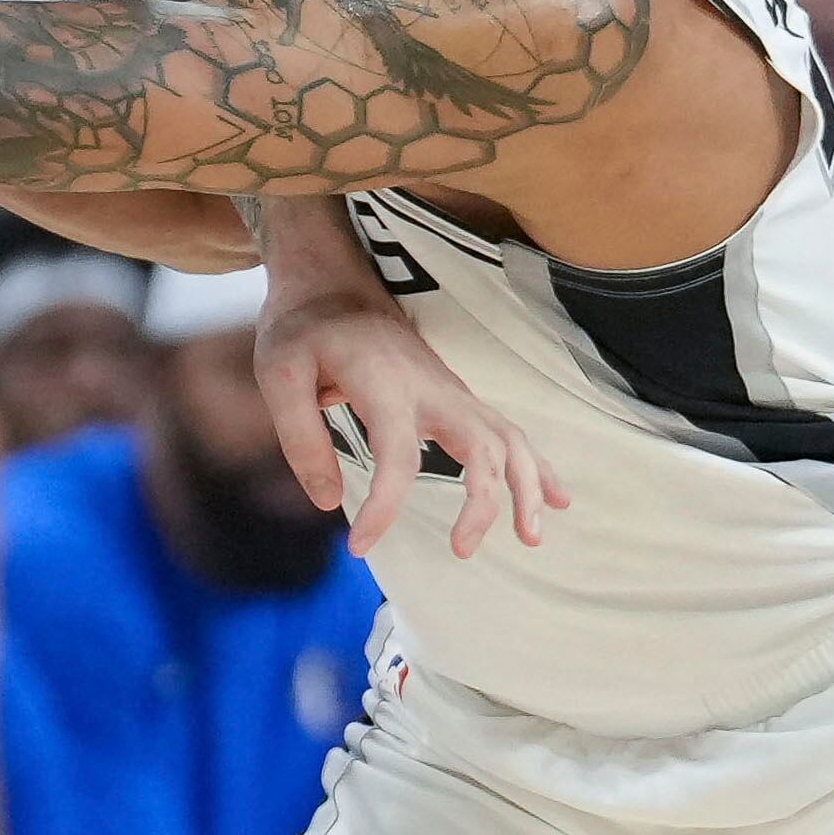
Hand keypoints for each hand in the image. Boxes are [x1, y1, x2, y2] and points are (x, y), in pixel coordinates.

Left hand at [255, 269, 565, 559]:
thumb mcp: (278, 373)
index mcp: (384, 383)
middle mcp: (431, 387)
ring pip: (508, 438)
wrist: (333, 283)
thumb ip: (301, 439)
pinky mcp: (456, 396)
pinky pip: (508, 432)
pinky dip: (536, 466)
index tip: (360, 547)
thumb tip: (330, 504)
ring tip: (532, 538)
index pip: (398, 455)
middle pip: (480, 445)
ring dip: (527, 487)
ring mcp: (451, 390)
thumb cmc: (303, 330)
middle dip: (484, 502)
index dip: (385, 506)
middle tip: (461, 551)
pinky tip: (556, 499)